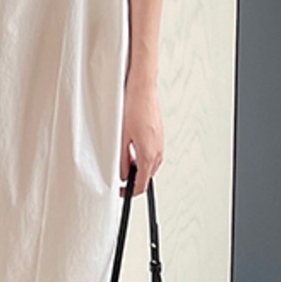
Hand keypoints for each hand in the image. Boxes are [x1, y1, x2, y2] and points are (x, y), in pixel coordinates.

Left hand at [119, 78, 163, 197]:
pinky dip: (142, 157)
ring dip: (138, 168)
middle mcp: (158, 151)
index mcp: (149, 155)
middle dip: (134, 180)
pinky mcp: (159, 137)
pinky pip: (152, 154)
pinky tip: (132, 148)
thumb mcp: (122, 138)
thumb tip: (122, 174)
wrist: (143, 89)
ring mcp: (160, 144)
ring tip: (124, 160)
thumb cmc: (134, 108)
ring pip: (150, 165)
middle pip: (147, 176)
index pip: (142, 184)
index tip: (121, 192)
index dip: (130, 192)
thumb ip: (122, 160)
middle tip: (119, 176)